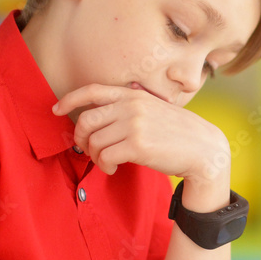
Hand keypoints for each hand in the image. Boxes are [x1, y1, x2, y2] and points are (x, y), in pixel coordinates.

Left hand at [53, 84, 229, 185]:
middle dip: (80, 138)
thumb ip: (131, 106)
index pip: (93, 90)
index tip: (57, 110)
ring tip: (106, 162)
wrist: (203, 149)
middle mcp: (132, 106)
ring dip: (95, 156)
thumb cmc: (179, 133)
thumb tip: (101, 113)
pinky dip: (105, 166)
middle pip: (86, 120)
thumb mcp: (155, 108)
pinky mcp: (137, 146)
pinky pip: (105, 157)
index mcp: (134, 95)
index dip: (70, 100)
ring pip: (94, 142)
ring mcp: (134, 125)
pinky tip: (114, 169)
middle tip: (86, 149)